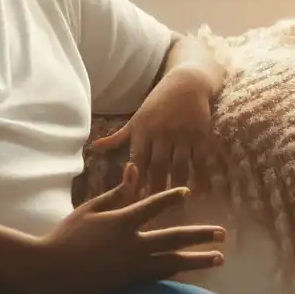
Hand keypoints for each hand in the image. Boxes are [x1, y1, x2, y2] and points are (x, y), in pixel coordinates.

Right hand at [37, 163, 225, 293]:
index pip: (153, 205)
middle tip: (222, 234)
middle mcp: (133, 244)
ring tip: (218, 259)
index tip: (187, 192)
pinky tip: (189, 271)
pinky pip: (159, 277)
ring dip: (198, 260)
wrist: (51, 271)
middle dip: (200, 235)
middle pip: (174, 238)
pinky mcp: (129, 283)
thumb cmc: (67, 235)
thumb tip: (134, 169)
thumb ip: (117, 192)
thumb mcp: (90, 208)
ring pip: (173, 262)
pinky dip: (176, 272)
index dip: (171, 197)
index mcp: (122, 222)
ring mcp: (133, 266)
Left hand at [91, 67, 218, 192]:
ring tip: (174, 203)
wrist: (187, 83)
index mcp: (143, 131)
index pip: (137, 160)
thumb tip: (94, 147)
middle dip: (155, 189)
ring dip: (177, 186)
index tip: (132, 201)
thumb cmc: (158, 102)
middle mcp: (161, 134)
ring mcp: (182, 135)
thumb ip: (118, 137)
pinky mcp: (200, 136)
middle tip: (153, 210)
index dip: (135, 181)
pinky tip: (199, 192)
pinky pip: (200, 161)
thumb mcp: (137, 118)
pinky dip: (200, 178)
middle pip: (157, 167)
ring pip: (179, 166)